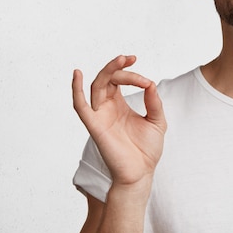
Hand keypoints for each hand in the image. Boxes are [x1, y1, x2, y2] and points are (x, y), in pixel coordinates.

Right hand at [72, 55, 166, 186]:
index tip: (147, 79)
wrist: (141, 173)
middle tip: (131, 59)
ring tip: (122, 60)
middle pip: (107, 79)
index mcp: (119, 105)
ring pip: (97, 86)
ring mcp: (100, 116)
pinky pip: (80, 106)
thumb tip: (150, 83)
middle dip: (119, 67)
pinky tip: (77, 73)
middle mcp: (107, 108)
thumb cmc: (147, 150)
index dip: (131, 73)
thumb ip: (153, 102)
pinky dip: (76, 90)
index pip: (119, 80)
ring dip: (108, 71)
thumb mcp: (157, 121)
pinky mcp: (95, 126)